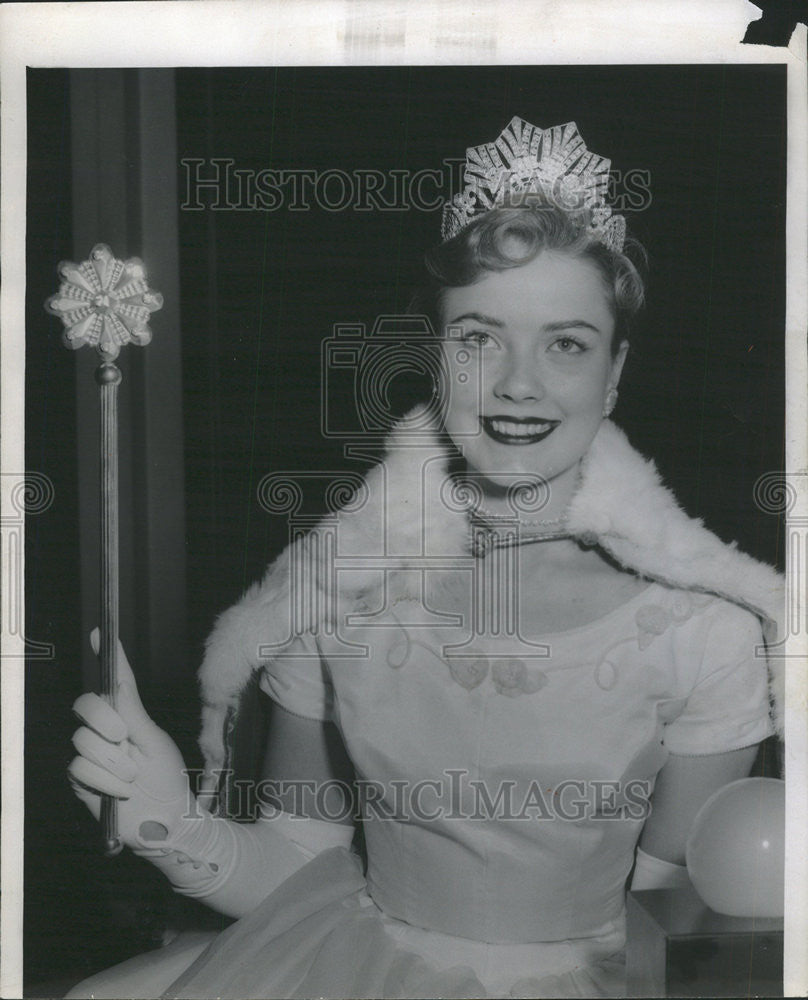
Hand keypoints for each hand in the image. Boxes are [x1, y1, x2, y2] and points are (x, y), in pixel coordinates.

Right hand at [68, 629, 193, 851]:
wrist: (166, 821)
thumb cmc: (167, 778)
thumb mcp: (153, 740)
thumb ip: (131, 711)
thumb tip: (118, 679)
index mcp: (126, 716)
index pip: (113, 683)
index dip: (107, 657)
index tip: (101, 633)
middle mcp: (104, 731)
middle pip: (85, 706)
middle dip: (105, 720)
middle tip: (125, 738)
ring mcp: (90, 754)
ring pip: (83, 740)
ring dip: (114, 761)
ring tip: (133, 776)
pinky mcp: (80, 780)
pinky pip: (80, 768)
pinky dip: (106, 780)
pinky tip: (121, 790)